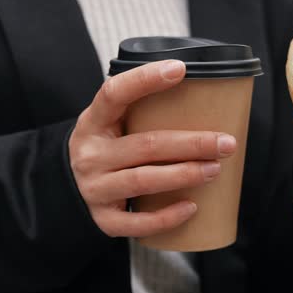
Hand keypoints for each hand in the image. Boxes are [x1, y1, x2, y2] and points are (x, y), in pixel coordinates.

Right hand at [69, 60, 237, 237]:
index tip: (180, 69)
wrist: (66, 187)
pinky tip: (192, 207)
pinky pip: (136, 222)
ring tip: (215, 169)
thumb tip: (204, 96)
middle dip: (191, 144)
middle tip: (225, 143)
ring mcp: (94, 188)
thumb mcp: (109, 123)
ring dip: (184, 175)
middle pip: (146, 146)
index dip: (145, 80)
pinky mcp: (103, 219)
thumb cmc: (104, 148)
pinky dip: (166, 216)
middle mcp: (90, 155)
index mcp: (93, 122)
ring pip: (143, 181)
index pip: (114, 93)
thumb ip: (139, 111)